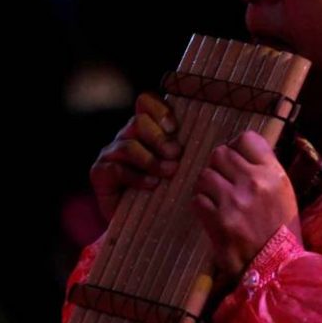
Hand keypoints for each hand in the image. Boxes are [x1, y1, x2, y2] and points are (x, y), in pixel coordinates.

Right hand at [90, 93, 180, 222]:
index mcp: (147, 126)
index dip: (159, 109)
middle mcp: (127, 135)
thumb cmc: (169, 188)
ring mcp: (111, 152)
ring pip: (128, 144)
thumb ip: (193, 147)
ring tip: (169, 172)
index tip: (175, 127)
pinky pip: (116, 168)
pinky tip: (152, 185)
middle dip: (160, 138)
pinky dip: (136, 177)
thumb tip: (222, 138)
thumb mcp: (185, 164)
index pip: (146, 101)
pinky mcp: (99, 172)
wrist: (145, 221)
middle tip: (176, 154)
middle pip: (138, 121)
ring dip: (151, 159)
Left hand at [191, 131, 299, 278]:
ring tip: (216, 197)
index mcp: (273, 172)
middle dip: (218, 166)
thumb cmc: (281, 227)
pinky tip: (213, 213)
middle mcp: (253, 181)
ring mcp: (234, 201)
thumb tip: (240, 152)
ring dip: (208, 186)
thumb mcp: (283, 190)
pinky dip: (202, 205)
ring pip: (205, 175)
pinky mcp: (217, 220)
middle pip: (220, 153)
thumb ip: (264, 169)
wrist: (276, 264)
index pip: (246, 138)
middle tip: (223, 179)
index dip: (237, 146)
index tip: (236, 157)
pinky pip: (197, 199)